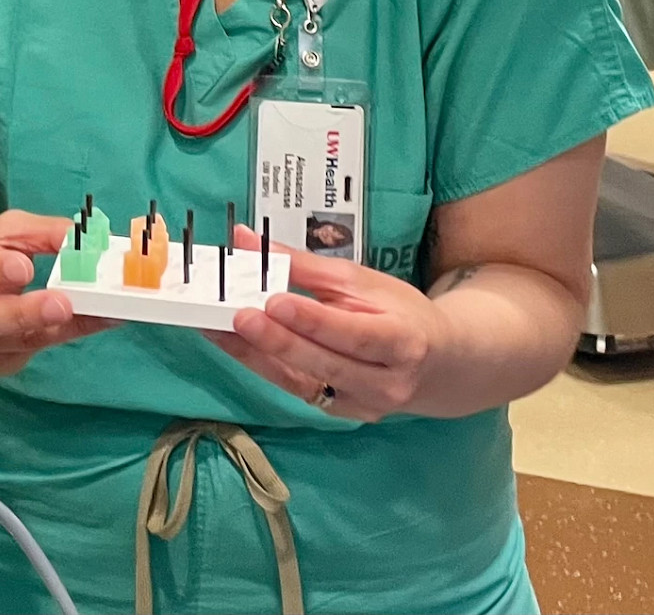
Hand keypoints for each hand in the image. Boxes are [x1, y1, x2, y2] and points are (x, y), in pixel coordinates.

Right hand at [0, 210, 113, 375]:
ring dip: (48, 329)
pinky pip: (29, 352)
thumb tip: (75, 235)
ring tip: (83, 313)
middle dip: (21, 314)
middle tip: (60, 303)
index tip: (23, 266)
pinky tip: (94, 321)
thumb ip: (34, 233)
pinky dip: (62, 335)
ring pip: (6, 344)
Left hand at [214, 226, 443, 421]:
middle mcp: (384, 382)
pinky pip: (295, 388)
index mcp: (401, 342)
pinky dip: (261, 365)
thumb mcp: (361, 281)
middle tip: (238, 316)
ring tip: (216, 328)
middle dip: (277, 341)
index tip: (275, 302)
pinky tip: (232, 345)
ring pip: (302, 381)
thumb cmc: (400, 314)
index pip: (353, 335)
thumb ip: (302, 265)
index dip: (313, 321)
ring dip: (254, 355)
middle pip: (324, 363)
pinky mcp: (339, 413)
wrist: (437, 364)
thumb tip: (247, 241)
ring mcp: (362, 405)